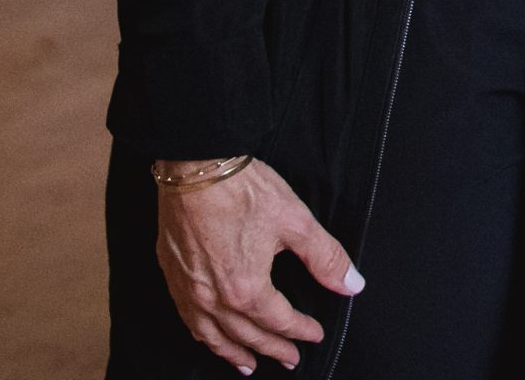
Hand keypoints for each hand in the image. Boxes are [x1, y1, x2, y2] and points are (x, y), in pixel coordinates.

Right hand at [154, 156, 362, 373]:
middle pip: (247, 335)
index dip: (300, 331)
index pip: (279, 321)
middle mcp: (213, 297)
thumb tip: (352, 284)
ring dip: (233, 352)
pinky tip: (210, 335)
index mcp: (246, 289)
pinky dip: (203, 334)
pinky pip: (188, 318)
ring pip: (212, 335)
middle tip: (289, 360)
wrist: (195, 164)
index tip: (313, 335)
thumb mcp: (296, 221)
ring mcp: (188, 289)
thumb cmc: (242, 190)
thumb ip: (325, 258)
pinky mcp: (172, 274)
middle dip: (272, 349)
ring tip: (248, 365)